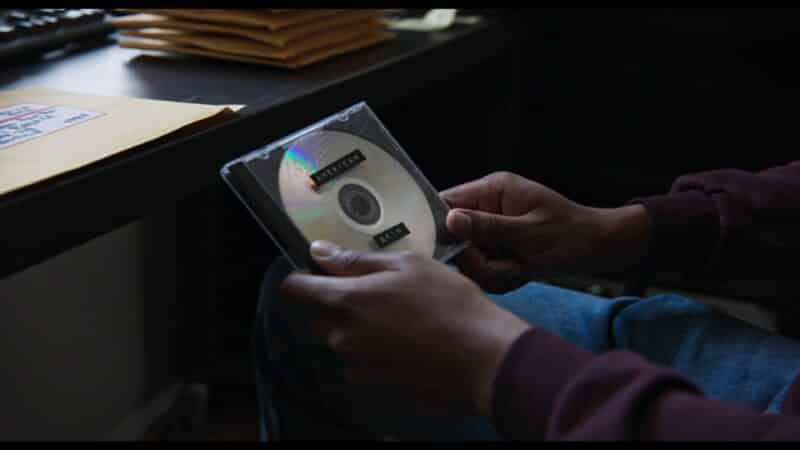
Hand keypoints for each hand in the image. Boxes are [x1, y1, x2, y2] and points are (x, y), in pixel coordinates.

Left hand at [280, 241, 530, 418]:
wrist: (482, 359)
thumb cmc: (448, 303)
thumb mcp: (407, 265)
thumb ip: (356, 260)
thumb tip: (318, 252)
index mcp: (344, 302)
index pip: (293, 290)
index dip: (303, 276)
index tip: (321, 271)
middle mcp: (341, 338)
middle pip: (316, 316)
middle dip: (335, 302)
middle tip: (376, 291)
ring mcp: (356, 366)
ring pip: (340, 340)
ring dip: (358, 328)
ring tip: (400, 318)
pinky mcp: (374, 387)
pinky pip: (360, 362)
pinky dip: (374, 351)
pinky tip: (407, 342)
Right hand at [441, 171, 650, 291]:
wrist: (599, 250)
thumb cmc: (570, 235)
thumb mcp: (529, 233)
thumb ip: (488, 227)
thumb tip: (449, 220)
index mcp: (491, 190)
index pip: (445, 202)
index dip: (438, 227)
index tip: (451, 250)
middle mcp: (485, 208)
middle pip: (452, 237)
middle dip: (476, 259)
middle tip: (506, 265)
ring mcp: (490, 230)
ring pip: (467, 258)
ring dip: (490, 271)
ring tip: (519, 269)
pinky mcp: (496, 250)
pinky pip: (482, 270)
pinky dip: (499, 278)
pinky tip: (521, 273)